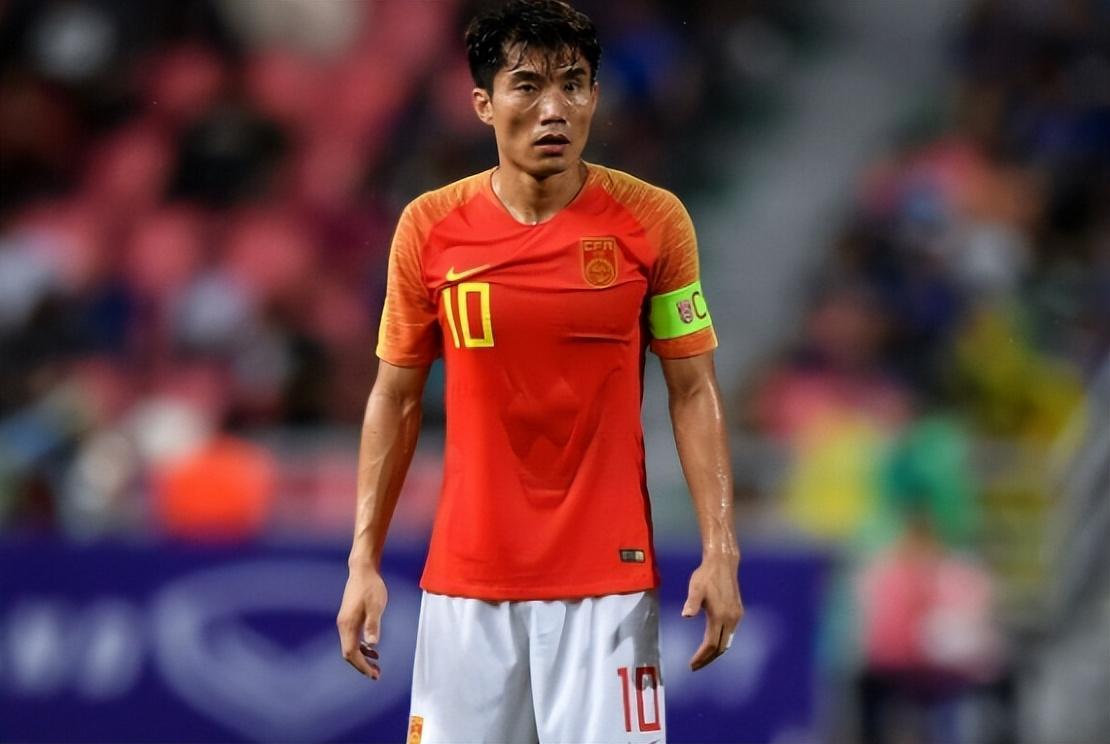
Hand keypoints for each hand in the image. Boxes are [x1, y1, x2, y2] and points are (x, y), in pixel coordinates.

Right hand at [337, 563, 386, 679]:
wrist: (363, 570)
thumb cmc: (371, 587)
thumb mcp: (376, 606)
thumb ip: (373, 625)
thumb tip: (372, 645)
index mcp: (348, 625)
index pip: (350, 653)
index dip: (361, 666)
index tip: (373, 675)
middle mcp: (343, 625)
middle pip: (349, 653)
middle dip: (362, 665)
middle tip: (377, 674)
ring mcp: (345, 621)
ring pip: (351, 646)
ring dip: (363, 657)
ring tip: (377, 665)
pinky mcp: (349, 617)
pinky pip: (353, 638)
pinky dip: (362, 647)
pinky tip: (373, 649)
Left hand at [682, 554, 742, 670]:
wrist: (723, 564)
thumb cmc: (706, 575)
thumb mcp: (695, 588)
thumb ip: (691, 603)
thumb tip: (686, 616)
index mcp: (720, 616)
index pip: (711, 645)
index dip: (701, 657)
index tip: (691, 665)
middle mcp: (731, 619)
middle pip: (720, 648)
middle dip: (708, 659)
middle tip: (695, 666)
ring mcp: (736, 616)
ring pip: (727, 642)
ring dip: (715, 653)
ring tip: (702, 658)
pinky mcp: (738, 612)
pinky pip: (730, 634)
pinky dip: (721, 643)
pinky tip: (712, 642)